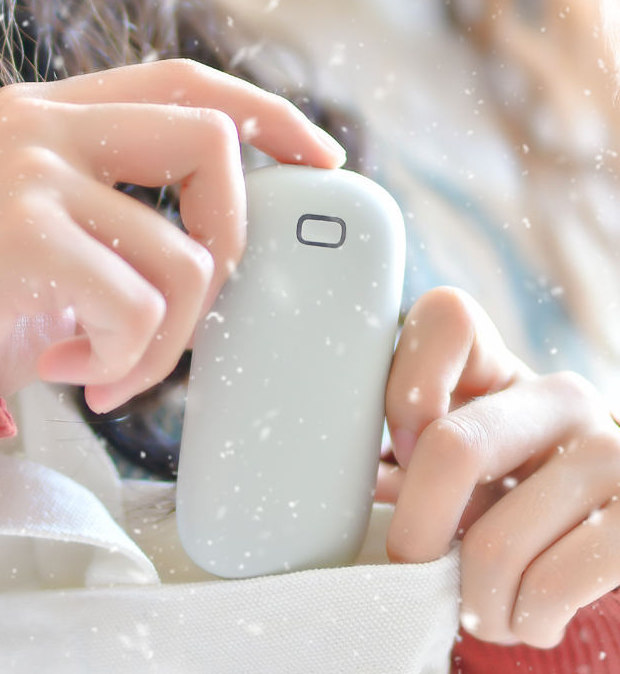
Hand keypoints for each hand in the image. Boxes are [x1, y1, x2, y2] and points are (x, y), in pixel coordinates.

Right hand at [0, 59, 344, 406]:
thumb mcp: (65, 233)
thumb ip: (134, 210)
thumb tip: (231, 243)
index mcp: (61, 114)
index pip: (186, 81)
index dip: (267, 116)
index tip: (322, 160)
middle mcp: (46, 124)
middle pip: (210, 146)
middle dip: (230, 245)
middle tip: (197, 307)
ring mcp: (34, 171)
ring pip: (183, 255)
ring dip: (164, 340)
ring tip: (112, 368)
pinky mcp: (25, 234)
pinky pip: (137, 306)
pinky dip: (123, 359)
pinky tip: (72, 372)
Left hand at [376, 286, 619, 647]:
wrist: (597, 548)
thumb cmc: (501, 499)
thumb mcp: (458, 462)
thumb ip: (408, 455)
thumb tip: (343, 479)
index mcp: (501, 367)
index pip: (445, 317)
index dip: (404, 384)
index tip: (398, 450)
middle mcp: (560, 396)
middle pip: (454, 445)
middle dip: (417, 527)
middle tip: (412, 560)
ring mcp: (610, 452)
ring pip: (496, 539)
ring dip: (474, 599)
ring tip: (477, 608)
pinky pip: (552, 583)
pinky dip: (521, 619)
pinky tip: (523, 616)